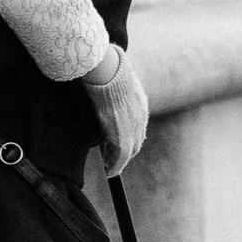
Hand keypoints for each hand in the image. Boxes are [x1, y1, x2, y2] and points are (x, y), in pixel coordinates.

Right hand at [82, 45, 148, 175]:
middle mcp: (140, 117)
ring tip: (111, 168)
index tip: (118, 145)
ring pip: (129, 150)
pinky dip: (116, 165)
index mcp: (139, 103)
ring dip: (119, 161)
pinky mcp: (121, 134)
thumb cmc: (106, 70)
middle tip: (114, 161)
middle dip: (125, 153)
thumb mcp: (114, 80)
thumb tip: (100, 86)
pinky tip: (111, 171)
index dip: (128, 139)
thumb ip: (113, 90)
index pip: (137, 127)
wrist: (107, 70)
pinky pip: (121, 155)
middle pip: (136, 142)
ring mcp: (132, 126)